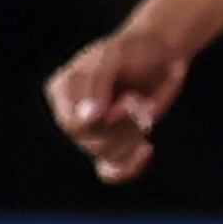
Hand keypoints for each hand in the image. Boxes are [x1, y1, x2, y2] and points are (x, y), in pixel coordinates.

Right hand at [45, 29, 188, 185]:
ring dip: (133, 133)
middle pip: (88, 141)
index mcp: (61, 89)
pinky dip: (128, 167)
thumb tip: (87, 117)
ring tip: (145, 106)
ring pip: (105, 153)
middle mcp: (71, 113)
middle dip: (121, 124)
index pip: (71, 122)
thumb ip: (95, 83)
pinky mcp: (112, 146)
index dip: (102, 117)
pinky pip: (110, 172)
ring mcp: (90, 132)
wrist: (160, 54)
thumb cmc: (133, 51)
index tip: (129, 98)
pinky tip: (146, 148)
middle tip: (138, 100)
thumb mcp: (113, 57)